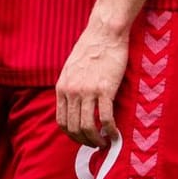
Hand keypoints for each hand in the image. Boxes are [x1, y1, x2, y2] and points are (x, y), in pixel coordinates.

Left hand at [56, 21, 127, 146]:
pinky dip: (110, 131)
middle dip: (85, 141)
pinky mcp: (105, 89)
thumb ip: (70, 87)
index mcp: (62, 87)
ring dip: (96, 140)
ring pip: (87, 126)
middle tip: (96, 144)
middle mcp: (71, 91)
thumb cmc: (90, 49)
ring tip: (105, 142)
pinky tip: (115, 134)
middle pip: (73, 127)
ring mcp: (87, 91)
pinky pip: (105, 118)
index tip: (82, 138)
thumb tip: (74, 104)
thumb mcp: (71, 69)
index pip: (61, 121)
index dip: (72, 135)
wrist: (104, 34)